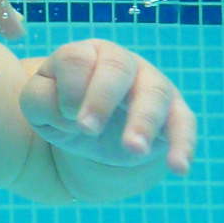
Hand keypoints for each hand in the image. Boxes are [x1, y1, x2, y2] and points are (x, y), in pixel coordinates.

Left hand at [20, 39, 196, 178]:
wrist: (91, 135)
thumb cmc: (62, 110)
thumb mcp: (39, 106)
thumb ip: (39, 100)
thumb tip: (65, 110)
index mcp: (85, 54)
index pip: (76, 59)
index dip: (68, 89)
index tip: (65, 117)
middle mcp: (121, 63)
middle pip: (116, 68)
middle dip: (100, 99)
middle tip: (87, 130)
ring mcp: (151, 85)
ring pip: (154, 94)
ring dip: (143, 122)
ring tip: (132, 149)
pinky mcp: (174, 113)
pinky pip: (184, 124)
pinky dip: (182, 145)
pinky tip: (178, 167)